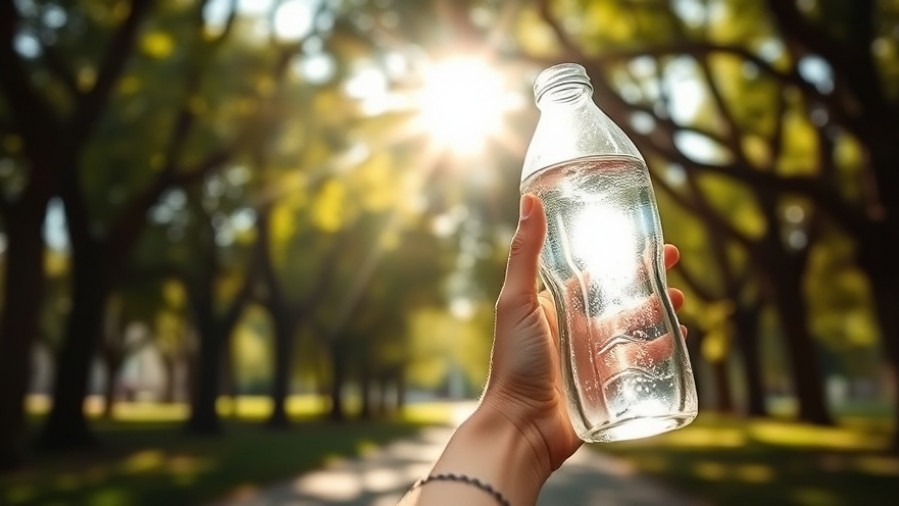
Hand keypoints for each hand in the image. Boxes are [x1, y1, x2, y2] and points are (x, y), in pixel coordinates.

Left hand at [478, 193, 684, 475]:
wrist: (521, 426)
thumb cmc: (514, 362)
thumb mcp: (517, 301)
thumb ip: (525, 254)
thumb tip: (530, 199)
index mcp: (554, 306)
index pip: (591, 273)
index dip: (616, 254)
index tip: (641, 237)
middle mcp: (574, 329)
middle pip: (619, 298)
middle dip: (646, 281)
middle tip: (674, 265)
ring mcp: (592, 358)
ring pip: (634, 329)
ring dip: (659, 313)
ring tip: (680, 301)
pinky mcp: (607, 387)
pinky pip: (639, 365)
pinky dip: (660, 351)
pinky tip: (679, 340)